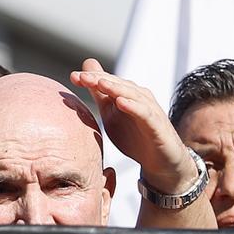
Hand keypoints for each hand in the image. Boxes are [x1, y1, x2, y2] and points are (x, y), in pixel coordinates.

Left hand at [71, 59, 215, 228]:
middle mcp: (139, 98)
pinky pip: (145, 114)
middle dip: (100, 80)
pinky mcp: (158, 125)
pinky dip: (134, 107)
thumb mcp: (111, 115)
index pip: (107, 81)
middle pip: (118, 84)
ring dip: (116, 88)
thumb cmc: (135, 137)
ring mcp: (150, 110)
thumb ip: (99, 94)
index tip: (73, 77)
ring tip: (100, 84)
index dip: (91, 78)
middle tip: (82, 77)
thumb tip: (83, 71)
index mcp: (127, 94)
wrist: (160, 162)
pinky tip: (121, 103)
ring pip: (132, 95)